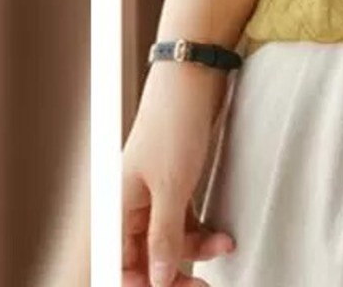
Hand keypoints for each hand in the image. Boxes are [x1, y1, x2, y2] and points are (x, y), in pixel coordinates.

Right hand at [121, 64, 235, 285]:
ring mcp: (153, 195)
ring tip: (227, 247)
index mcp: (115, 209)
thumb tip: (155, 280)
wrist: (194, 76)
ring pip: (167, 242)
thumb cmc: (175, 125)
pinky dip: (201, 233)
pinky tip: (223, 237)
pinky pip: (183, 223)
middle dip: (171, 275)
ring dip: (195, 252)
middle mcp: (129, 206)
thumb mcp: (172, 186)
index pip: (118, 266)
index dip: (142, 285)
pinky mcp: (176, 184)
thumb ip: (164, 236)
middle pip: (144, 259)